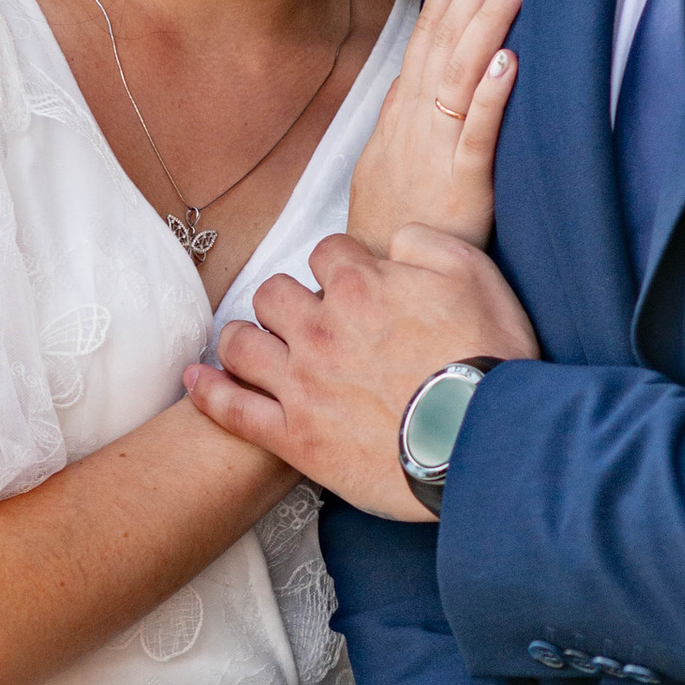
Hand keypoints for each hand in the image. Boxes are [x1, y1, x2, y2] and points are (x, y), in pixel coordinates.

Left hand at [183, 231, 539, 515]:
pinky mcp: (293, 436)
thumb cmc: (489, 360)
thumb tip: (393, 241)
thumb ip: (426, 242)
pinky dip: (208, 392)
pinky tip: (195, 381)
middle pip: (273, 292)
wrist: (485, 443)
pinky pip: (231, 409)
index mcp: (361, 285)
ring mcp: (300, 383)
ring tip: (258, 346)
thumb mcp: (476, 274)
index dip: (341, 266)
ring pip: (242, 342)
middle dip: (289, 300)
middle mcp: (320, 327)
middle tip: (310, 321)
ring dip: (247, 338)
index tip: (354, 286)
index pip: (326, 252)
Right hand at [349, 0, 526, 252]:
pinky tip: (509, 60)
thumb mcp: (396, 153)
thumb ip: (416, 111)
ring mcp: (434, 146)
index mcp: (404, 105)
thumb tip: (429, 73)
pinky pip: (475, 133)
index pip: (429, 25)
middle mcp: (415, 115)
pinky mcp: (460, 183)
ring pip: (460, 70)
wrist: (377, 277)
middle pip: (445, 33)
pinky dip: (490, 95)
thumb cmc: (397, 219)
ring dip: (487, 18)